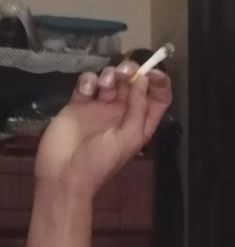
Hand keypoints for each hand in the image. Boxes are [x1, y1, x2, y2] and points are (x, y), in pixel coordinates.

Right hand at [34, 61, 171, 196]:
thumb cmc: (100, 161)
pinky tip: (85, 91)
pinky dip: (87, 81)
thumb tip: (143, 80)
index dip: (159, 83)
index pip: (157, 98)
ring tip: (103, 86)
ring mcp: (100, 107)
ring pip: (110, 79)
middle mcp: (123, 113)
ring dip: (109, 75)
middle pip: (133, 83)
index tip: (150, 72)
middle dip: (131, 72)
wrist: (65, 174)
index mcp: (140, 123)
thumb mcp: (128, 138)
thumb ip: (138, 109)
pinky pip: (86, 83)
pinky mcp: (78, 103)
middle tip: (123, 73)